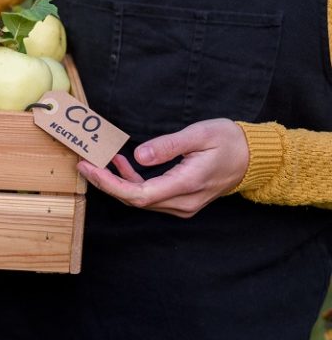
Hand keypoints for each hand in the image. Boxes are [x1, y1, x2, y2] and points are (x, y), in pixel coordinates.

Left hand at [76, 119, 248, 217]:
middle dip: (106, 183)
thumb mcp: (200, 135)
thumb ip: (169, 146)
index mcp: (186, 185)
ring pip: (141, 199)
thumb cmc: (229, 141)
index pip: (138, 194)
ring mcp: (183, 204)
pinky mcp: (181, 200)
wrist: (255, 158)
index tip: (89, 169)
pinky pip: (150, 195)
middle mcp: (183, 202)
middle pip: (135, 200)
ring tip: (99, 160)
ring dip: (117, 182)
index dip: (110, 184)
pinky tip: (122, 163)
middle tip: (84, 163)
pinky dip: (132, 181)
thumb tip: (139, 155)